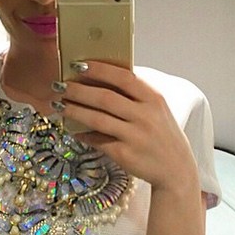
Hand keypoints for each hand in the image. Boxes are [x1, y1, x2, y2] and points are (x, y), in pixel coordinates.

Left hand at [52, 61, 199, 194]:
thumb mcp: (157, 110)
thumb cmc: (162, 135)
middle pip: (105, 98)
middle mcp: (145, 116)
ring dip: (74, 110)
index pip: (124, 78)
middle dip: (78, 90)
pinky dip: (83, 134)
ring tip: (58, 104)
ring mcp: (135, 136)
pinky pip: (98, 141)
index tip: (78, 65)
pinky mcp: (125, 154)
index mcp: (154, 99)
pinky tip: (73, 130)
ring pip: (98, 120)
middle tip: (59, 85)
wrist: (176, 170)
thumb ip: (136, 95)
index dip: (99, 69)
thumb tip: (101, 78)